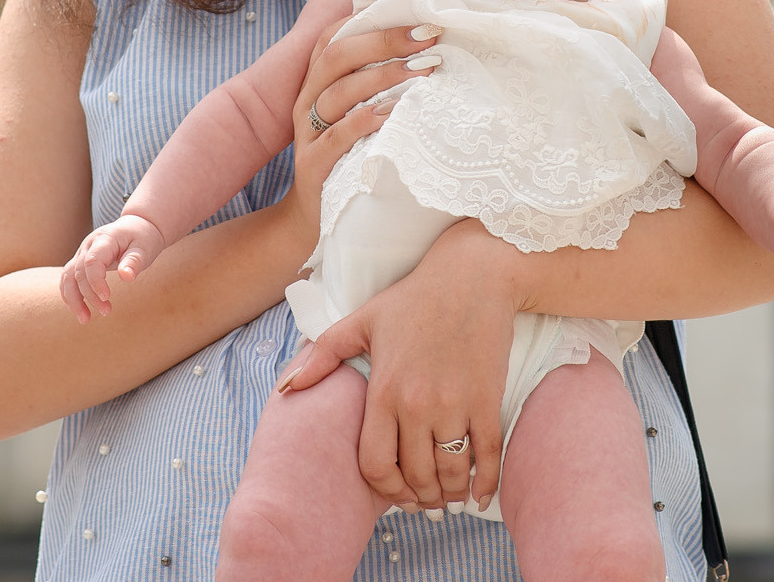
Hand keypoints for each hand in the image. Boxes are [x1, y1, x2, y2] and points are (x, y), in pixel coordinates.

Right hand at [60, 215, 166, 321]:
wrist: (136, 227)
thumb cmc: (142, 238)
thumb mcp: (144, 248)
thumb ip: (135, 261)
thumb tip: (126, 277)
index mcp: (104, 239)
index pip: (92, 261)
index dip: (96, 281)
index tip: (107, 298)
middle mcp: (88, 245)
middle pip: (79, 272)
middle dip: (89, 295)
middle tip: (106, 311)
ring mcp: (82, 253)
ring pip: (68, 277)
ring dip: (73, 299)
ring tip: (85, 319)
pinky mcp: (80, 261)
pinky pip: (68, 278)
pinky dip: (70, 295)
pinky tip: (79, 310)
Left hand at [277, 219, 510, 513]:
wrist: (474, 275)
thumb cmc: (415, 298)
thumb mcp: (361, 321)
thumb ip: (322, 356)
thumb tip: (286, 390)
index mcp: (384, 390)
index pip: (376, 464)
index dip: (385, 489)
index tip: (395, 491)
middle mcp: (417, 404)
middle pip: (416, 476)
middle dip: (420, 496)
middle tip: (424, 498)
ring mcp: (455, 404)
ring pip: (451, 472)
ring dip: (450, 493)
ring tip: (448, 495)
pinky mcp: (488, 400)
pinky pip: (487, 457)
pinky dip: (485, 484)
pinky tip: (479, 495)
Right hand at [281, 23, 441, 241]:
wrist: (314, 216)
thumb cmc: (350, 156)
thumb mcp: (359, 113)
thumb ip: (377, 83)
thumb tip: (427, 50)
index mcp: (317, 82)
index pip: (334, 36)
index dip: (371, 20)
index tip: (416, 17)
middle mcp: (307, 100)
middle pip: (336, 56)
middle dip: (383, 42)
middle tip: (427, 39)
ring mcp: (306, 133)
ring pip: (336, 92)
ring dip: (381, 77)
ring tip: (422, 71)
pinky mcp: (312, 164)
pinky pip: (334, 136)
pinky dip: (363, 121)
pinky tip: (392, 114)